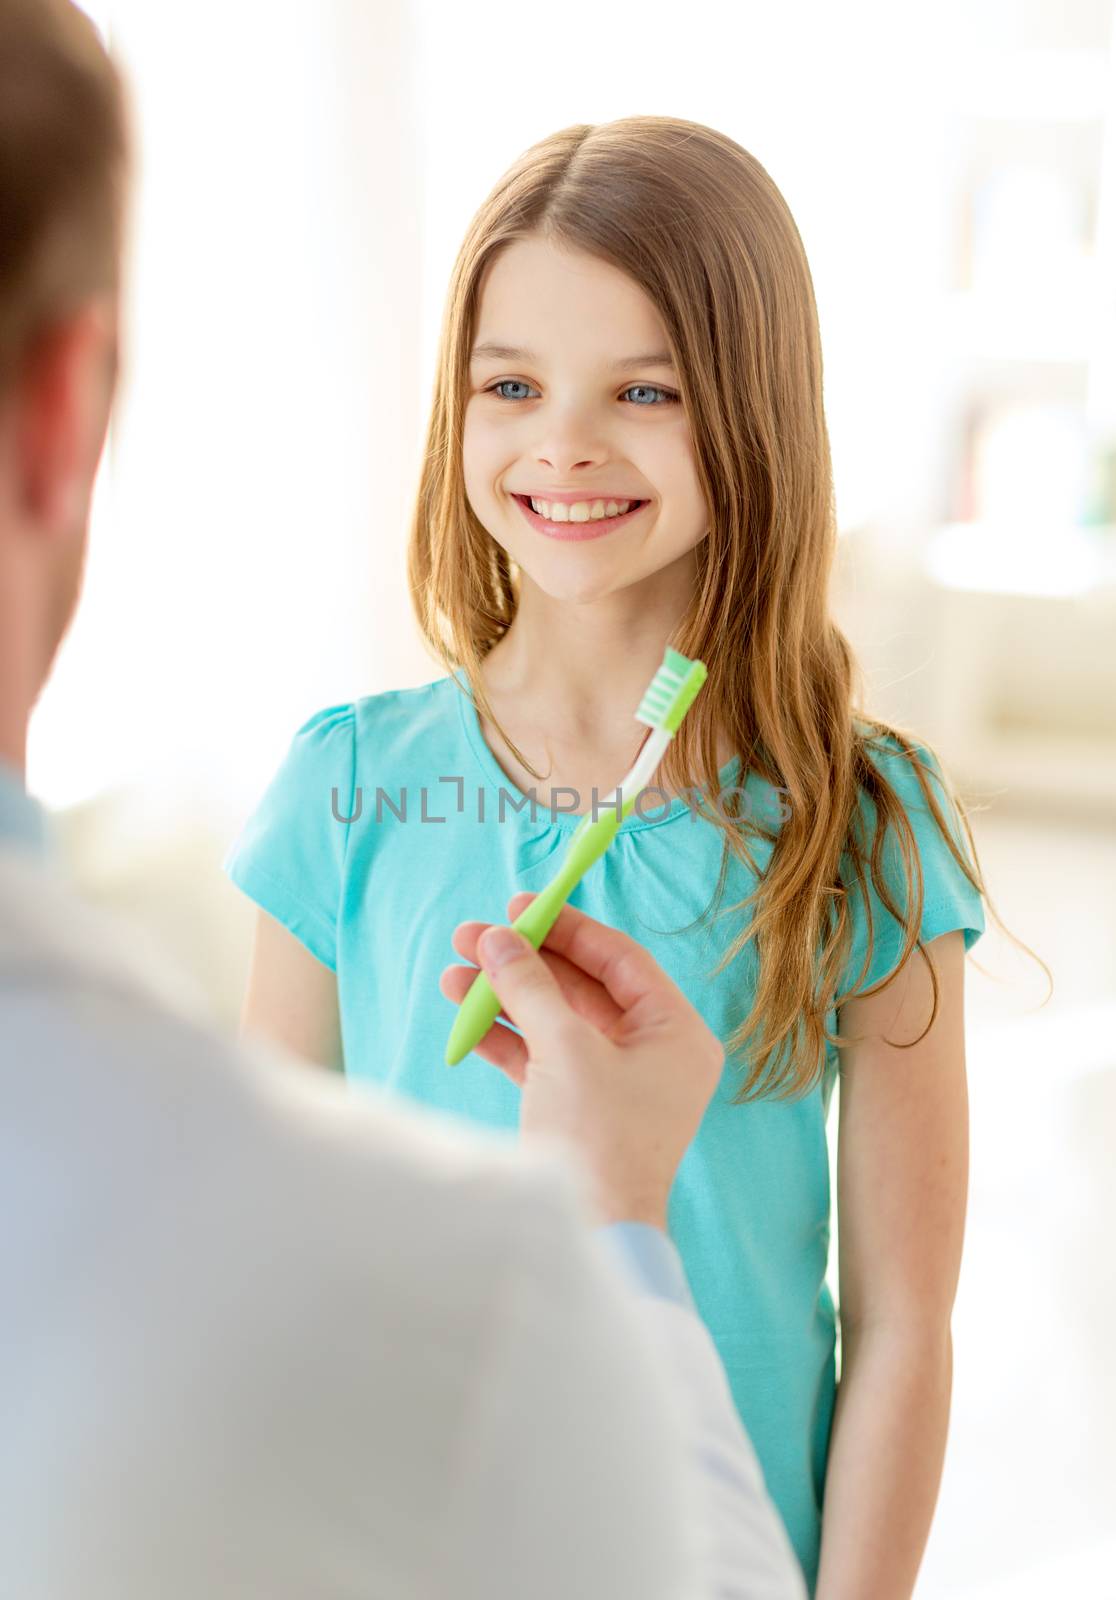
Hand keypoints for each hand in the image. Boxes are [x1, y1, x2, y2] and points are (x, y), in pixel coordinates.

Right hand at [440, 893, 724, 1228]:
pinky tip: (464, 1018)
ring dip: (505, 998)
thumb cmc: (599, 1140)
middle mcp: (652, 1054)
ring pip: (555, 1021)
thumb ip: (531, 986)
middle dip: (523, 963)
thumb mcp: (565, 1049)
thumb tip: (498, 938)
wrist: (593, 1232)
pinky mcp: (580, 1109)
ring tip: (453, 976)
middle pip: (582, 987)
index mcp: (676, 1033)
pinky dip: (505, 1038)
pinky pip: (543, 1057)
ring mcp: (615, 1083)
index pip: (620, 960)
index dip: (568, 929)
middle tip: (471, 937)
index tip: (519, 906)